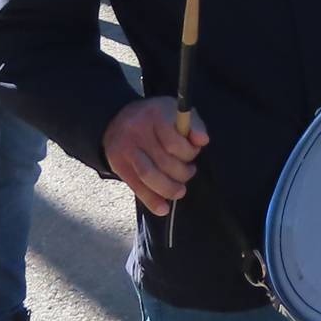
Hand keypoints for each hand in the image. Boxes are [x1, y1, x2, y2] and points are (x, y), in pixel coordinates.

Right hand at [102, 96, 204, 217]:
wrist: (117, 119)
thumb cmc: (156, 117)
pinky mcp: (118, 165)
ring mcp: (125, 149)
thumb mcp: (175, 111)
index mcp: (154, 115)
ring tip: (180, 191)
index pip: (174, 143)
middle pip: (164, 161)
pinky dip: (151, 200)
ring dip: (168, 189)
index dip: (189, 152)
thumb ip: (193, 124)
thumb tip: (203, 141)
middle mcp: (137, 131)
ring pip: (149, 176)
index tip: (195, 151)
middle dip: (182, 173)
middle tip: (189, 172)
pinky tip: (163, 208)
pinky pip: (136, 186)